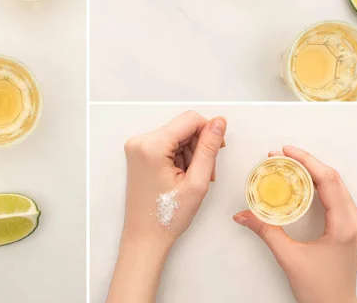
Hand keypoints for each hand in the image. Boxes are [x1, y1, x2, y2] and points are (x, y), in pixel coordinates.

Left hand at [107, 111, 226, 302]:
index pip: (190, 119)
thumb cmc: (167, 216)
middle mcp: (140, 141)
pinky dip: (179, 157)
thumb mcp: (197, 181)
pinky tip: (182, 176)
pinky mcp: (139, 154)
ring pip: (177, 136)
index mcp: (151, 145)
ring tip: (194, 179)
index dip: (209, 132)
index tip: (218, 150)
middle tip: (206, 174)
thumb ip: (209, 148)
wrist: (145, 236)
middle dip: (199, 147)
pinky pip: (167, 144)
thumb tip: (219, 123)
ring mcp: (137, 147)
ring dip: (190, 154)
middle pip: (183, 128)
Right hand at [233, 146, 356, 302]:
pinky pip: (335, 195)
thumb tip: (243, 215)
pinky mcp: (348, 226)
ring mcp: (353, 223)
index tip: (286, 152)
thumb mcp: (288, 257)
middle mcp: (354, 220)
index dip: (307, 162)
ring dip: (312, 170)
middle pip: (333, 178)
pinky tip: (301, 181)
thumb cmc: (320, 289)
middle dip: (306, 162)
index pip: (328, 181)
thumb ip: (265, 231)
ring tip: (289, 164)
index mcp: (344, 226)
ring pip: (335, 184)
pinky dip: (317, 183)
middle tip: (281, 155)